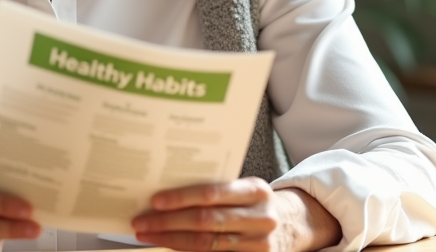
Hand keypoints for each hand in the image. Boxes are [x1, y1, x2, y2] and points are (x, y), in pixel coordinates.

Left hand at [131, 179, 340, 251]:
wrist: (294, 224)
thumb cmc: (256, 203)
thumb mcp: (245, 189)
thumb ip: (217, 190)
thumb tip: (168, 193)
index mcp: (256, 190)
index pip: (212, 194)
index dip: (181, 198)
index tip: (155, 201)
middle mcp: (261, 218)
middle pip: (206, 222)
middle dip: (169, 222)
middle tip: (141, 222)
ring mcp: (260, 245)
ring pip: (207, 245)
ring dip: (172, 240)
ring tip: (148, 235)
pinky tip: (170, 246)